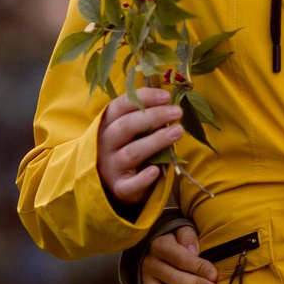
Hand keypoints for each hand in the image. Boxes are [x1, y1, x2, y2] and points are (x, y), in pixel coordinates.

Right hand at [98, 89, 183, 208]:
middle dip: (153, 116)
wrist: (113, 183)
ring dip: (156, 141)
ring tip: (178, 131)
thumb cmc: (127, 148)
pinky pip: (129, 184)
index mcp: (107, 124)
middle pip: (126, 126)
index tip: (167, 96)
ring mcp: (110, 166)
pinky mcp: (119, 187)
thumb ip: (144, 116)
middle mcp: (104, 144)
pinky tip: (156, 171)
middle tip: (177, 111)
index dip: (143, 98)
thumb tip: (170, 101)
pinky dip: (142, 178)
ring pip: (131, 152)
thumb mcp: (130, 130)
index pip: (120, 106)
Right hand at [136, 225, 217, 283]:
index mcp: (159, 245)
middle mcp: (149, 263)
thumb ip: (188, 237)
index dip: (199, 268)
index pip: (181, 259)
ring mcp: (146, 280)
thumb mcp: (182, 231)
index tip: (214, 275)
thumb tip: (194, 252)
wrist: (158, 252)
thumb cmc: (176, 241)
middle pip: (175, 278)